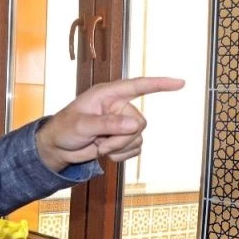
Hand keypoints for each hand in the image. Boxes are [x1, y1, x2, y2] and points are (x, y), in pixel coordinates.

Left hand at [35, 77, 184, 171]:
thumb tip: (136, 125)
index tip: (180, 83)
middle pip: (139, 123)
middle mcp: (118, 107)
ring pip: (138, 138)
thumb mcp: (82, 125)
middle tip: (100, 142)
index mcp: (108, 95)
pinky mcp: (122, 139)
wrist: (58, 148)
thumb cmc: (64, 129)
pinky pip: (135, 148)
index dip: (159, 84)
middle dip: (121, 138)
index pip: (138, 86)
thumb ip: (108, 124)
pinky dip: (121, 155)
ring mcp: (121, 124)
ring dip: (118, 147)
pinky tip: (105, 152)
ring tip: (99, 146)